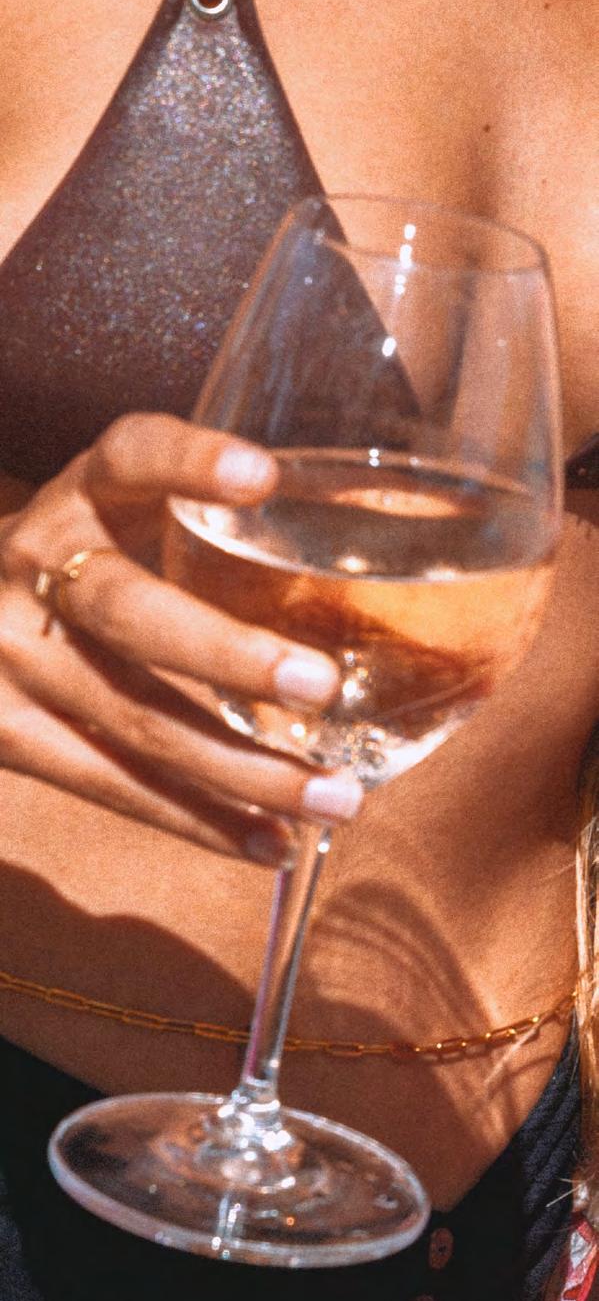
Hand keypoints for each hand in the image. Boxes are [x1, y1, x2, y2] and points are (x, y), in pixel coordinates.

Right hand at [0, 415, 355, 860]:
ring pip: (135, 720)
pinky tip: (270, 843)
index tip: (262, 478)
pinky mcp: (8, 737)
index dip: (188, 463)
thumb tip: (354, 530)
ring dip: (243, 768)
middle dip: (228, 655)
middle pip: (130, 612)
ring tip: (334, 797)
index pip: (126, 457)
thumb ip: (191, 520)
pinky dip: (200, 821)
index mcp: (74, 499)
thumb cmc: (65, 569)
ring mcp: (15, 660)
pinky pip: (115, 786)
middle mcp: (32, 568)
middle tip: (322, 684)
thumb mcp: (106, 518)